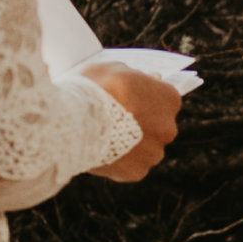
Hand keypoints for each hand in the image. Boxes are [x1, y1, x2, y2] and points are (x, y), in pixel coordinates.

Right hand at [82, 61, 182, 185]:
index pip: (164, 98)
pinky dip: (118, 162)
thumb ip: (134, 76)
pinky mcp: (137, 172)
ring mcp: (154, 153)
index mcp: (169, 99)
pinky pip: (130, 166)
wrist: (73, 122)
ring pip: (145, 149)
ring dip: (130, 145)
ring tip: (104, 138)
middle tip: (114, 120)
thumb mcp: (114, 69)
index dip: (144, 98)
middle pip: (157, 126)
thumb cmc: (93, 89)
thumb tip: (147, 79)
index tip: (128, 99)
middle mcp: (168, 128)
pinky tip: (101, 152)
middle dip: (141, 124)